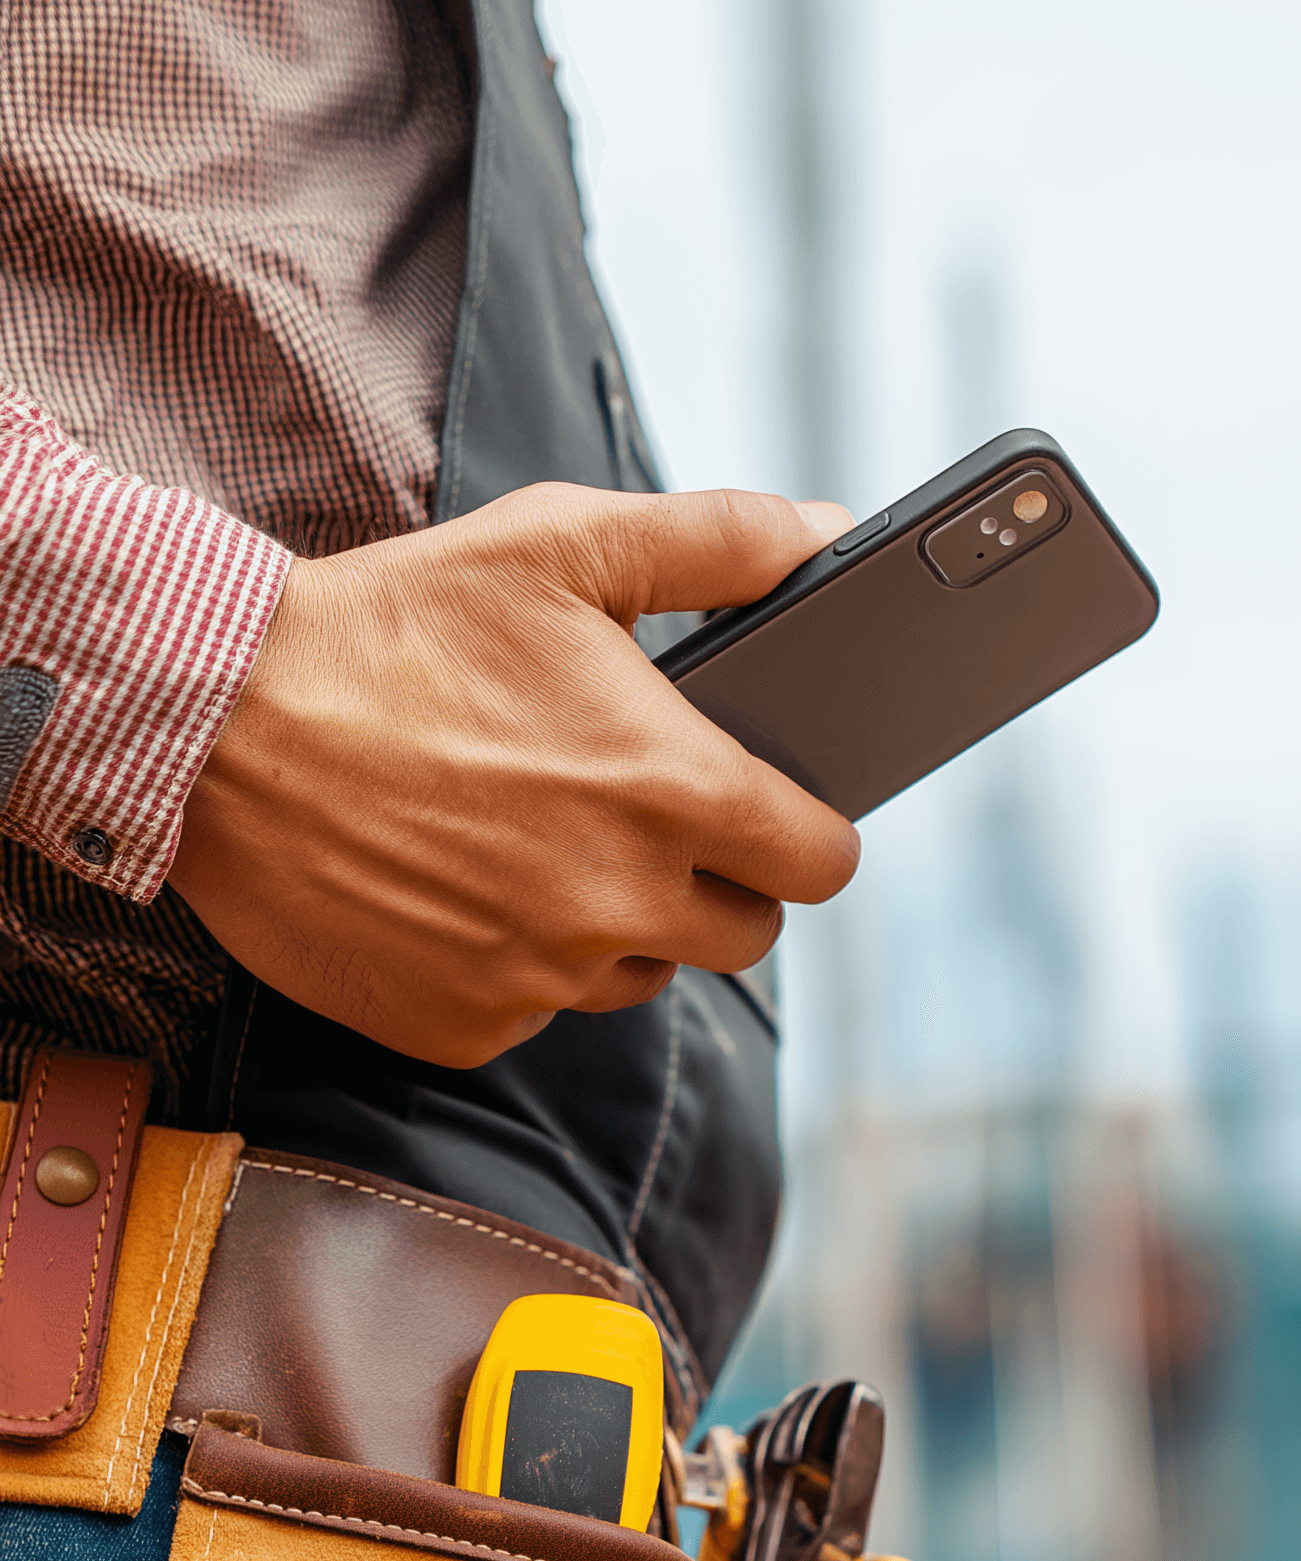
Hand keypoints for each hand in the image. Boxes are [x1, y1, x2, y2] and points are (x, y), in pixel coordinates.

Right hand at [168, 483, 859, 1064]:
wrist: (219, 728)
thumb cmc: (391, 629)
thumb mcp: (556, 546)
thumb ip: (712, 541)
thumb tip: (821, 534)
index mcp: (669, 790)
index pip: (818, 862)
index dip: (805, 835)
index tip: (773, 816)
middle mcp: (619, 901)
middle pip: (743, 936)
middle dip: (716, 883)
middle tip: (641, 818)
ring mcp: (541, 977)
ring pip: (637, 977)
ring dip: (614, 925)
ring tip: (530, 839)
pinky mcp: (466, 1025)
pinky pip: (534, 1011)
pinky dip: (514, 964)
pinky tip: (456, 888)